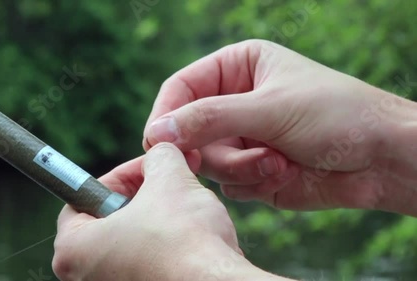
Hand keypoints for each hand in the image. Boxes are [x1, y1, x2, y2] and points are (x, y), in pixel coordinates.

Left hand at [52, 143, 292, 280]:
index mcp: (74, 249)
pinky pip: (151, 265)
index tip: (147, 169)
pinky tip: (192, 241)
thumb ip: (158, 157)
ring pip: (133, 243)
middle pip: (110, 220)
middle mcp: (86, 278)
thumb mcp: (170, 180)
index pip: (84, 197)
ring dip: (159, 220)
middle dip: (143, 197)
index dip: (121, 175)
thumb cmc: (185, 241)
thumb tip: (162, 153)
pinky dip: (169, 249)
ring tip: (185, 211)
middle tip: (168, 185)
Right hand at [143, 40, 416, 214]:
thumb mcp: (269, 108)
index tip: (159, 143)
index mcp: (237, 68)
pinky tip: (284, 171)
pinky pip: (227, 183)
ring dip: (240, 167)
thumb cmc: (336, 115)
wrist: (381, 159)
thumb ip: (209, 119)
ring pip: (207, 161)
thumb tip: (156, 132)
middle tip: (237, 154)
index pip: (180, 88)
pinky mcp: (251, 168)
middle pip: (189, 130)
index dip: (166, 116)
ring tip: (277, 160)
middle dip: (213, 149)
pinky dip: (252, 181)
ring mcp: (241, 137)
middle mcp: (234, 102)